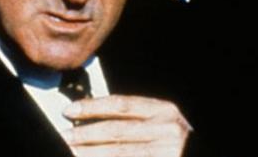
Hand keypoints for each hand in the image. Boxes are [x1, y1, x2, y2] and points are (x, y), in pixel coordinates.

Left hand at [61, 95, 191, 156]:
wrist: (194, 153)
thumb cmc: (170, 140)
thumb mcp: (157, 122)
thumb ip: (130, 117)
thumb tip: (87, 116)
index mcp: (164, 111)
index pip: (120, 104)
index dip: (92, 107)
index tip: (68, 110)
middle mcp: (167, 130)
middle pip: (116, 130)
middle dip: (85, 134)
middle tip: (63, 135)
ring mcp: (167, 152)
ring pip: (119, 152)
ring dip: (90, 152)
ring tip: (70, 150)